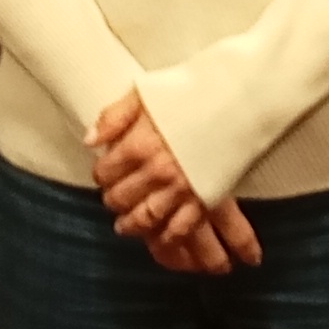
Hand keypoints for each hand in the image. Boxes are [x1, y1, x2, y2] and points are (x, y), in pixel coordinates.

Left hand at [88, 91, 262, 274]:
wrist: (237, 97)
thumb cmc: (192, 91)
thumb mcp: (145, 92)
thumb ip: (114, 117)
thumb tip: (91, 140)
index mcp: (139, 144)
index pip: (105, 172)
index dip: (101, 173)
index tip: (104, 172)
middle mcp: (157, 171)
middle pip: (121, 198)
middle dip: (113, 199)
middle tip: (113, 197)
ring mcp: (181, 188)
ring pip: (145, 218)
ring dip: (132, 224)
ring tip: (126, 225)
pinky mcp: (204, 198)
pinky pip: (180, 229)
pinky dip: (167, 238)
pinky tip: (160, 236)